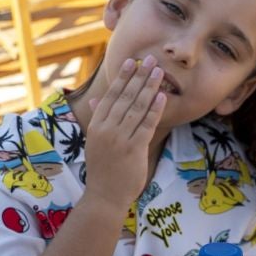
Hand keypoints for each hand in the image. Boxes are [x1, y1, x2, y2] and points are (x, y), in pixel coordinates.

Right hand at [80, 55, 167, 211]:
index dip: (122, 78)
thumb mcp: (94, 142)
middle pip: (125, 97)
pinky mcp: (134, 149)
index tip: (131, 62)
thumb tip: (93, 100)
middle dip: (139, 76)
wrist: (104, 196)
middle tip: (150, 59)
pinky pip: (146, 125)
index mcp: (96, 126)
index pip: (110, 96)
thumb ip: (96, 120)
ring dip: (149, 87)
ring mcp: (120, 139)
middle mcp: (106, 129)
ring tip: (159, 71)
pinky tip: (162, 96)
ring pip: (137, 107)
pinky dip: (155, 110)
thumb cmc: (101, 169)